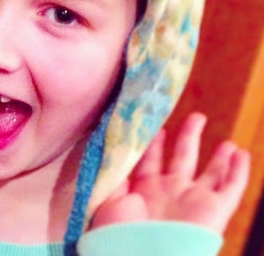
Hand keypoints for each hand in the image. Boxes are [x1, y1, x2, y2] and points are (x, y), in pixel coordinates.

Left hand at [91, 112, 249, 233]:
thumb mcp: (109, 199)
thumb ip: (115, 176)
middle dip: (189, 136)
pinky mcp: (215, 211)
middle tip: (196, 117)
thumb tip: (117, 155)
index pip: (151, 158)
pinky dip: (239, 171)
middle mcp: (170, 191)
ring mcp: (193, 200)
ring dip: (219, 157)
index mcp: (144, 188)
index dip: (155, 141)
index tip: (156, 124)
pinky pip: (231, 188)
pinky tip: (241, 154)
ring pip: (211, 173)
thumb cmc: (120, 233)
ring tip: (227, 142)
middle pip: (183, 157)